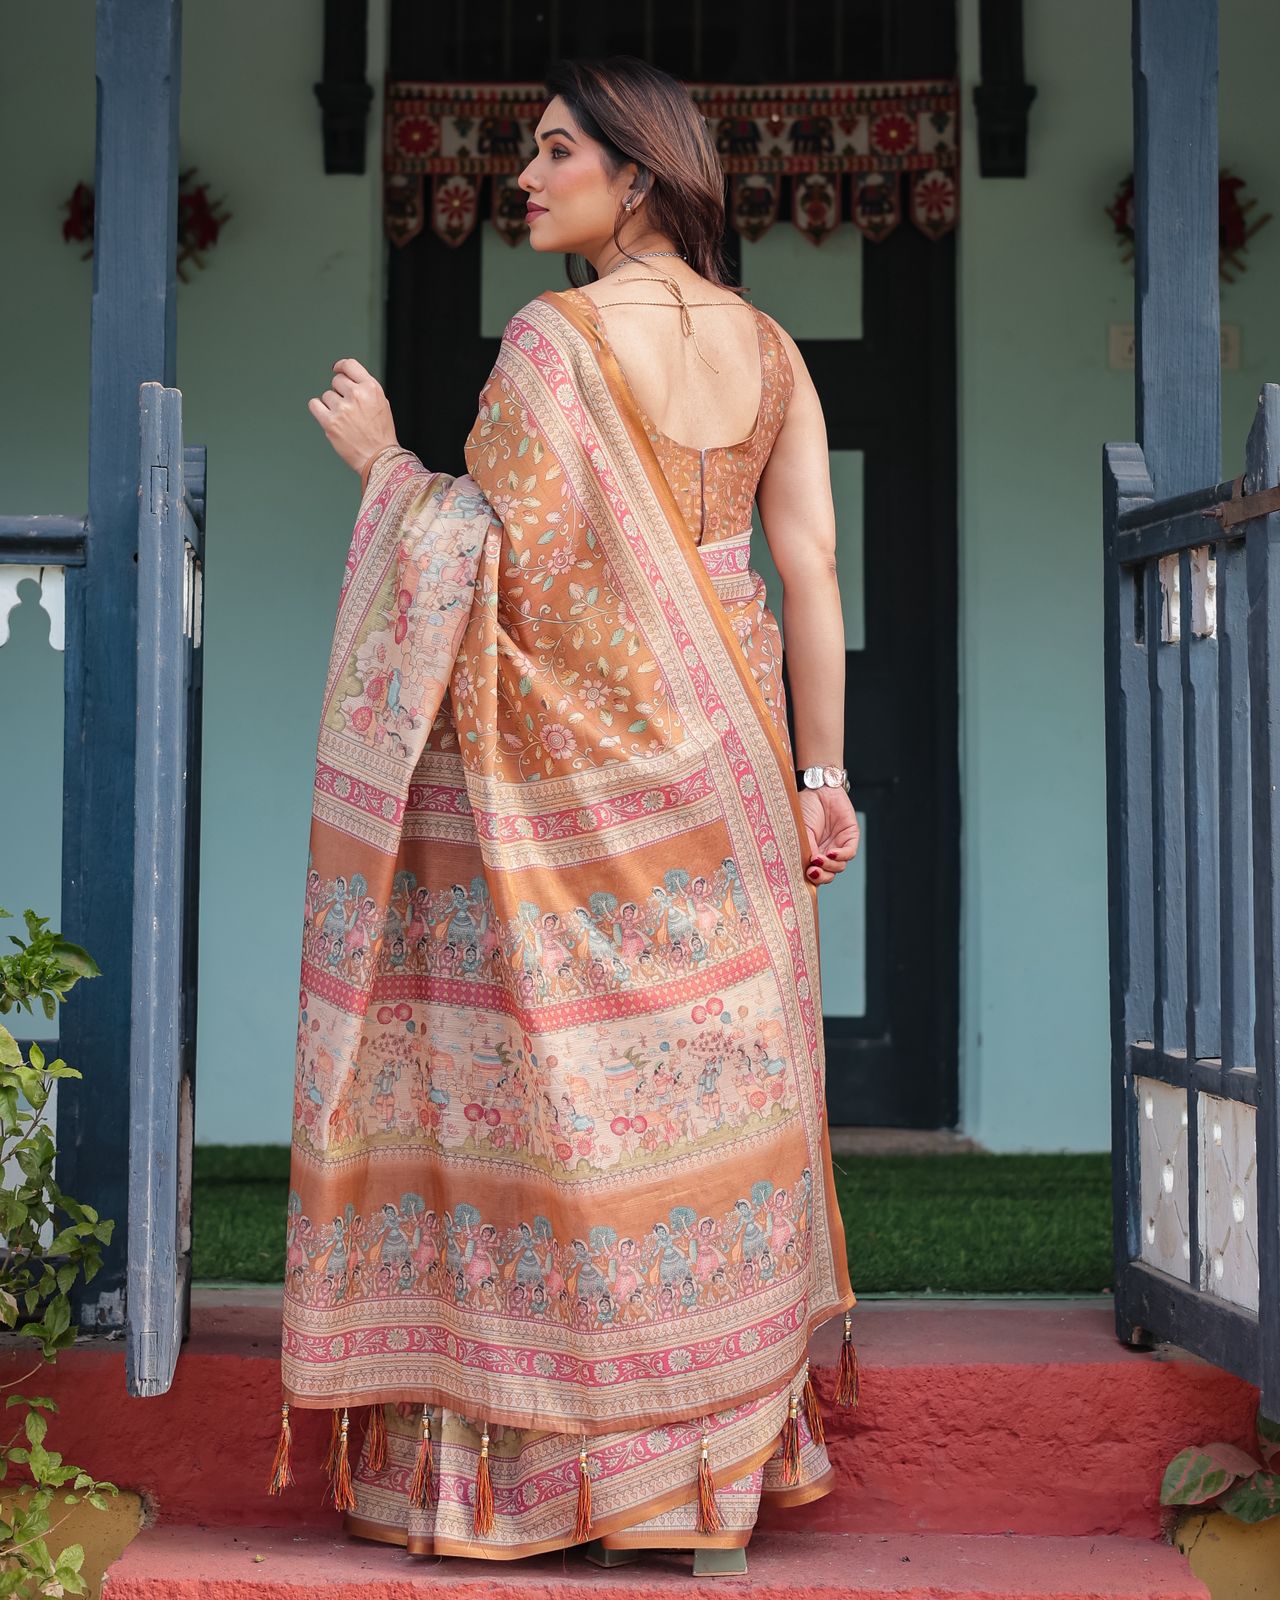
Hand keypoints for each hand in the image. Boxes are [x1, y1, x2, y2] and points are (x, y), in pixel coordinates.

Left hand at [306, 357, 398, 477]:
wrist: (379, 458)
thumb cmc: (381, 434)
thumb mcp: (381, 403)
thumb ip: (365, 388)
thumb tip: (347, 378)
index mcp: (371, 388)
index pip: (350, 365)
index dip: (341, 366)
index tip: (336, 369)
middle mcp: (357, 395)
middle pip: (336, 381)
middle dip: (340, 392)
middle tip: (348, 408)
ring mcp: (342, 409)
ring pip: (327, 395)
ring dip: (332, 405)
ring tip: (345, 419)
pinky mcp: (330, 422)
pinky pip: (314, 405)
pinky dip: (319, 409)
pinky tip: (328, 417)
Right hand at [798, 786, 859, 885]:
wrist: (817, 788)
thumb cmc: (805, 808)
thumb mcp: (801, 831)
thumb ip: (806, 850)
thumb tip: (809, 868)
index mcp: (811, 853)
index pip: (814, 874)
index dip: (810, 880)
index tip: (802, 877)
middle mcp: (825, 852)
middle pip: (828, 875)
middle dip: (821, 877)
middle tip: (812, 872)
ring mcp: (838, 846)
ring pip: (838, 867)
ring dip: (829, 867)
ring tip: (818, 859)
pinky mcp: (850, 837)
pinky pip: (849, 853)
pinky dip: (840, 856)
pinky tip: (830, 854)